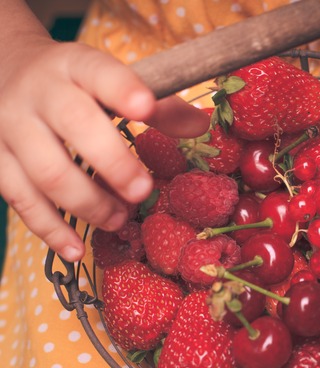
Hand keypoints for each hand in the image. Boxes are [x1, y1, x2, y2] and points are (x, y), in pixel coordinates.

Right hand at [0, 40, 208, 261]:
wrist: (5, 69)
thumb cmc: (72, 84)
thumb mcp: (108, 81)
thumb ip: (157, 105)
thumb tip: (201, 126)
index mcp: (75, 66)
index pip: (99, 72)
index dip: (122, 89)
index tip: (146, 107)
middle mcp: (40, 93)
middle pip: (75, 126)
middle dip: (114, 164)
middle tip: (143, 193)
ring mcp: (10, 128)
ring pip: (47, 171)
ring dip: (89, 204)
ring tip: (119, 220)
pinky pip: (20, 200)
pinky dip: (50, 229)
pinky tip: (76, 249)